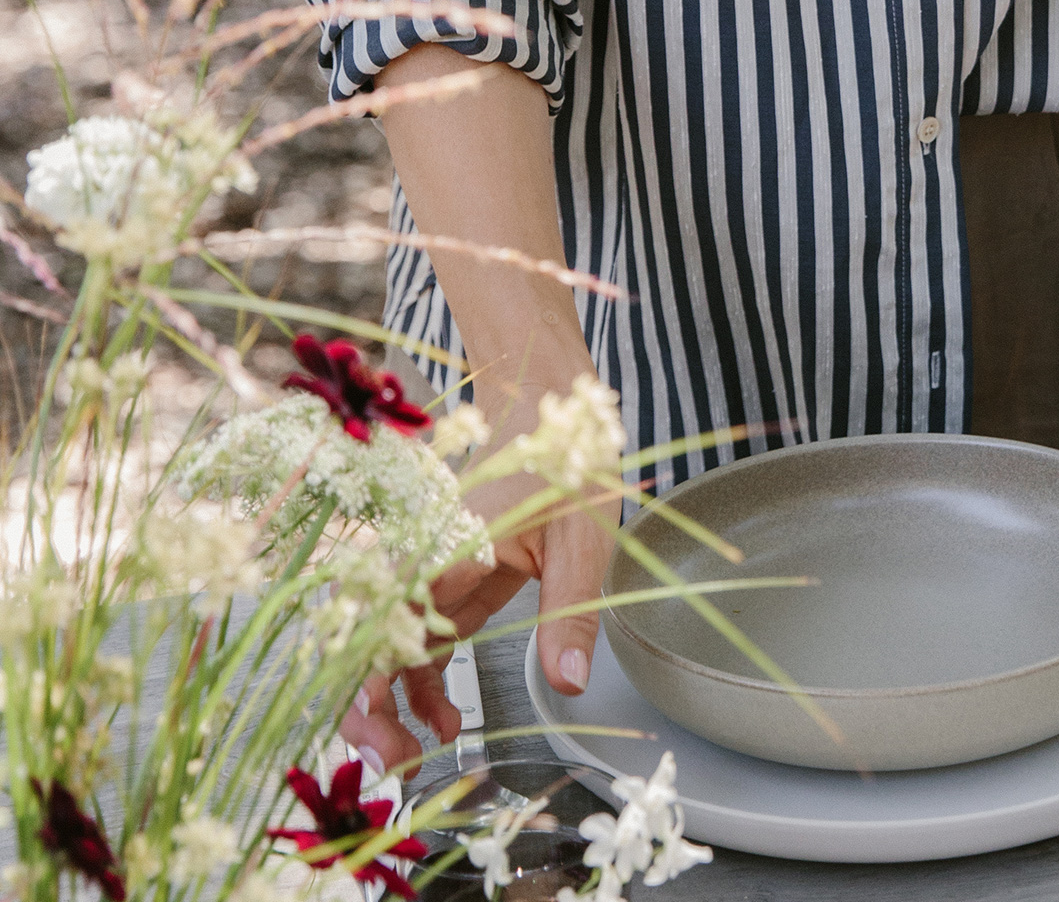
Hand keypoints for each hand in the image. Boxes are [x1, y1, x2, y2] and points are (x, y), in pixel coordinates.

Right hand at [338, 374, 618, 775]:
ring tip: (419, 756)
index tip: (383, 734)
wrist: (559, 404)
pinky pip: (423, 637)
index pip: (384, 621)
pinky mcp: (454, 577)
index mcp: (448, 545)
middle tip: (395, 761)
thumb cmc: (568, 456)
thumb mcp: (585, 537)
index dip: (367, 683)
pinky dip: (424, 681)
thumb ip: (571, 611)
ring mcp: (436, 569)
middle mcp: (428, 558)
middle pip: (370, 638)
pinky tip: (444, 720)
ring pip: (391, 645)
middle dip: (368, 706)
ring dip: (395, 702)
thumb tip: (568, 681)